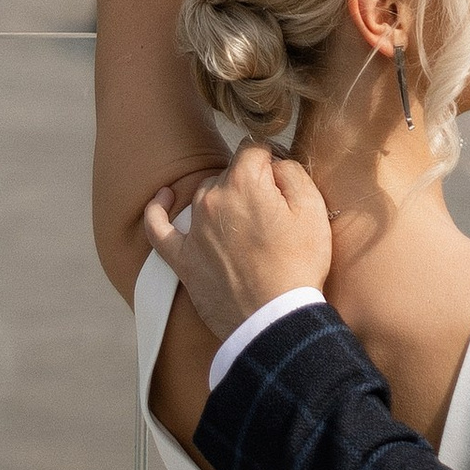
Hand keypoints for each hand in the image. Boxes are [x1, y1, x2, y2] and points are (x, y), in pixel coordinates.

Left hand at [146, 142, 331, 339]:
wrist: (275, 320)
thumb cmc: (298, 265)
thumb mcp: (312, 208)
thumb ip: (290, 171)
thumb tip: (273, 163)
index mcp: (244, 181)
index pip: (254, 149)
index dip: (270, 160)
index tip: (281, 180)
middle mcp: (212, 198)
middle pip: (230, 173)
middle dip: (250, 184)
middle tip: (272, 213)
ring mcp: (194, 229)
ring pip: (205, 195)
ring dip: (223, 201)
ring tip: (245, 225)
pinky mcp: (183, 259)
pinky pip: (158, 228)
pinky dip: (157, 210)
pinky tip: (162, 198)